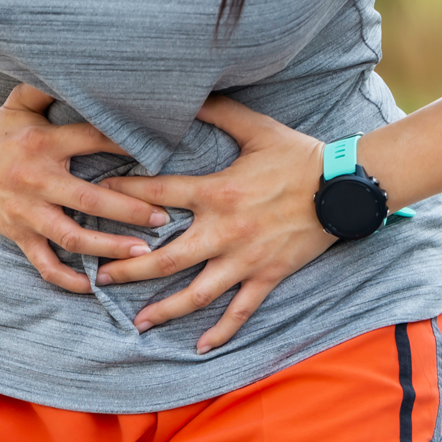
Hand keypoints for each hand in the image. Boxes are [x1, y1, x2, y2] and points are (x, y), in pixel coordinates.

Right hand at [0, 84, 170, 292]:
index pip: (92, 141)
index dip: (126, 145)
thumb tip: (77, 62)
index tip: (161, 152)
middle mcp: (37, 180)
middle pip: (89, 200)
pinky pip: (44, 264)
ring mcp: (27, 212)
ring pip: (72, 238)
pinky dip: (67, 279)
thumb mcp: (19, 103)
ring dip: (108, 248)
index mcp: (43, 144)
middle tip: (163, 218)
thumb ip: (47, 86)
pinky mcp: (18, 235)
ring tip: (141, 253)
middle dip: (129, 211)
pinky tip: (93, 286)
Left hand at [96, 95, 336, 352]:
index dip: (124, 194)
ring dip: (165, 310)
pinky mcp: (267, 277)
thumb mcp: (256, 128)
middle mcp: (224, 231)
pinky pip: (240, 311)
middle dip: (130, 270)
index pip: (158, 195)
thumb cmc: (300, 156)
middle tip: (101, 279)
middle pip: (166, 258)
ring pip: (197, 293)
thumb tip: (186, 94)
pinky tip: (200, 347)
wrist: (345, 187)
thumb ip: (217, 112)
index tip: (96, 197)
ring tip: (138, 323)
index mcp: (217, 192)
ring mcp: (245, 260)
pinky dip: (221, 331)